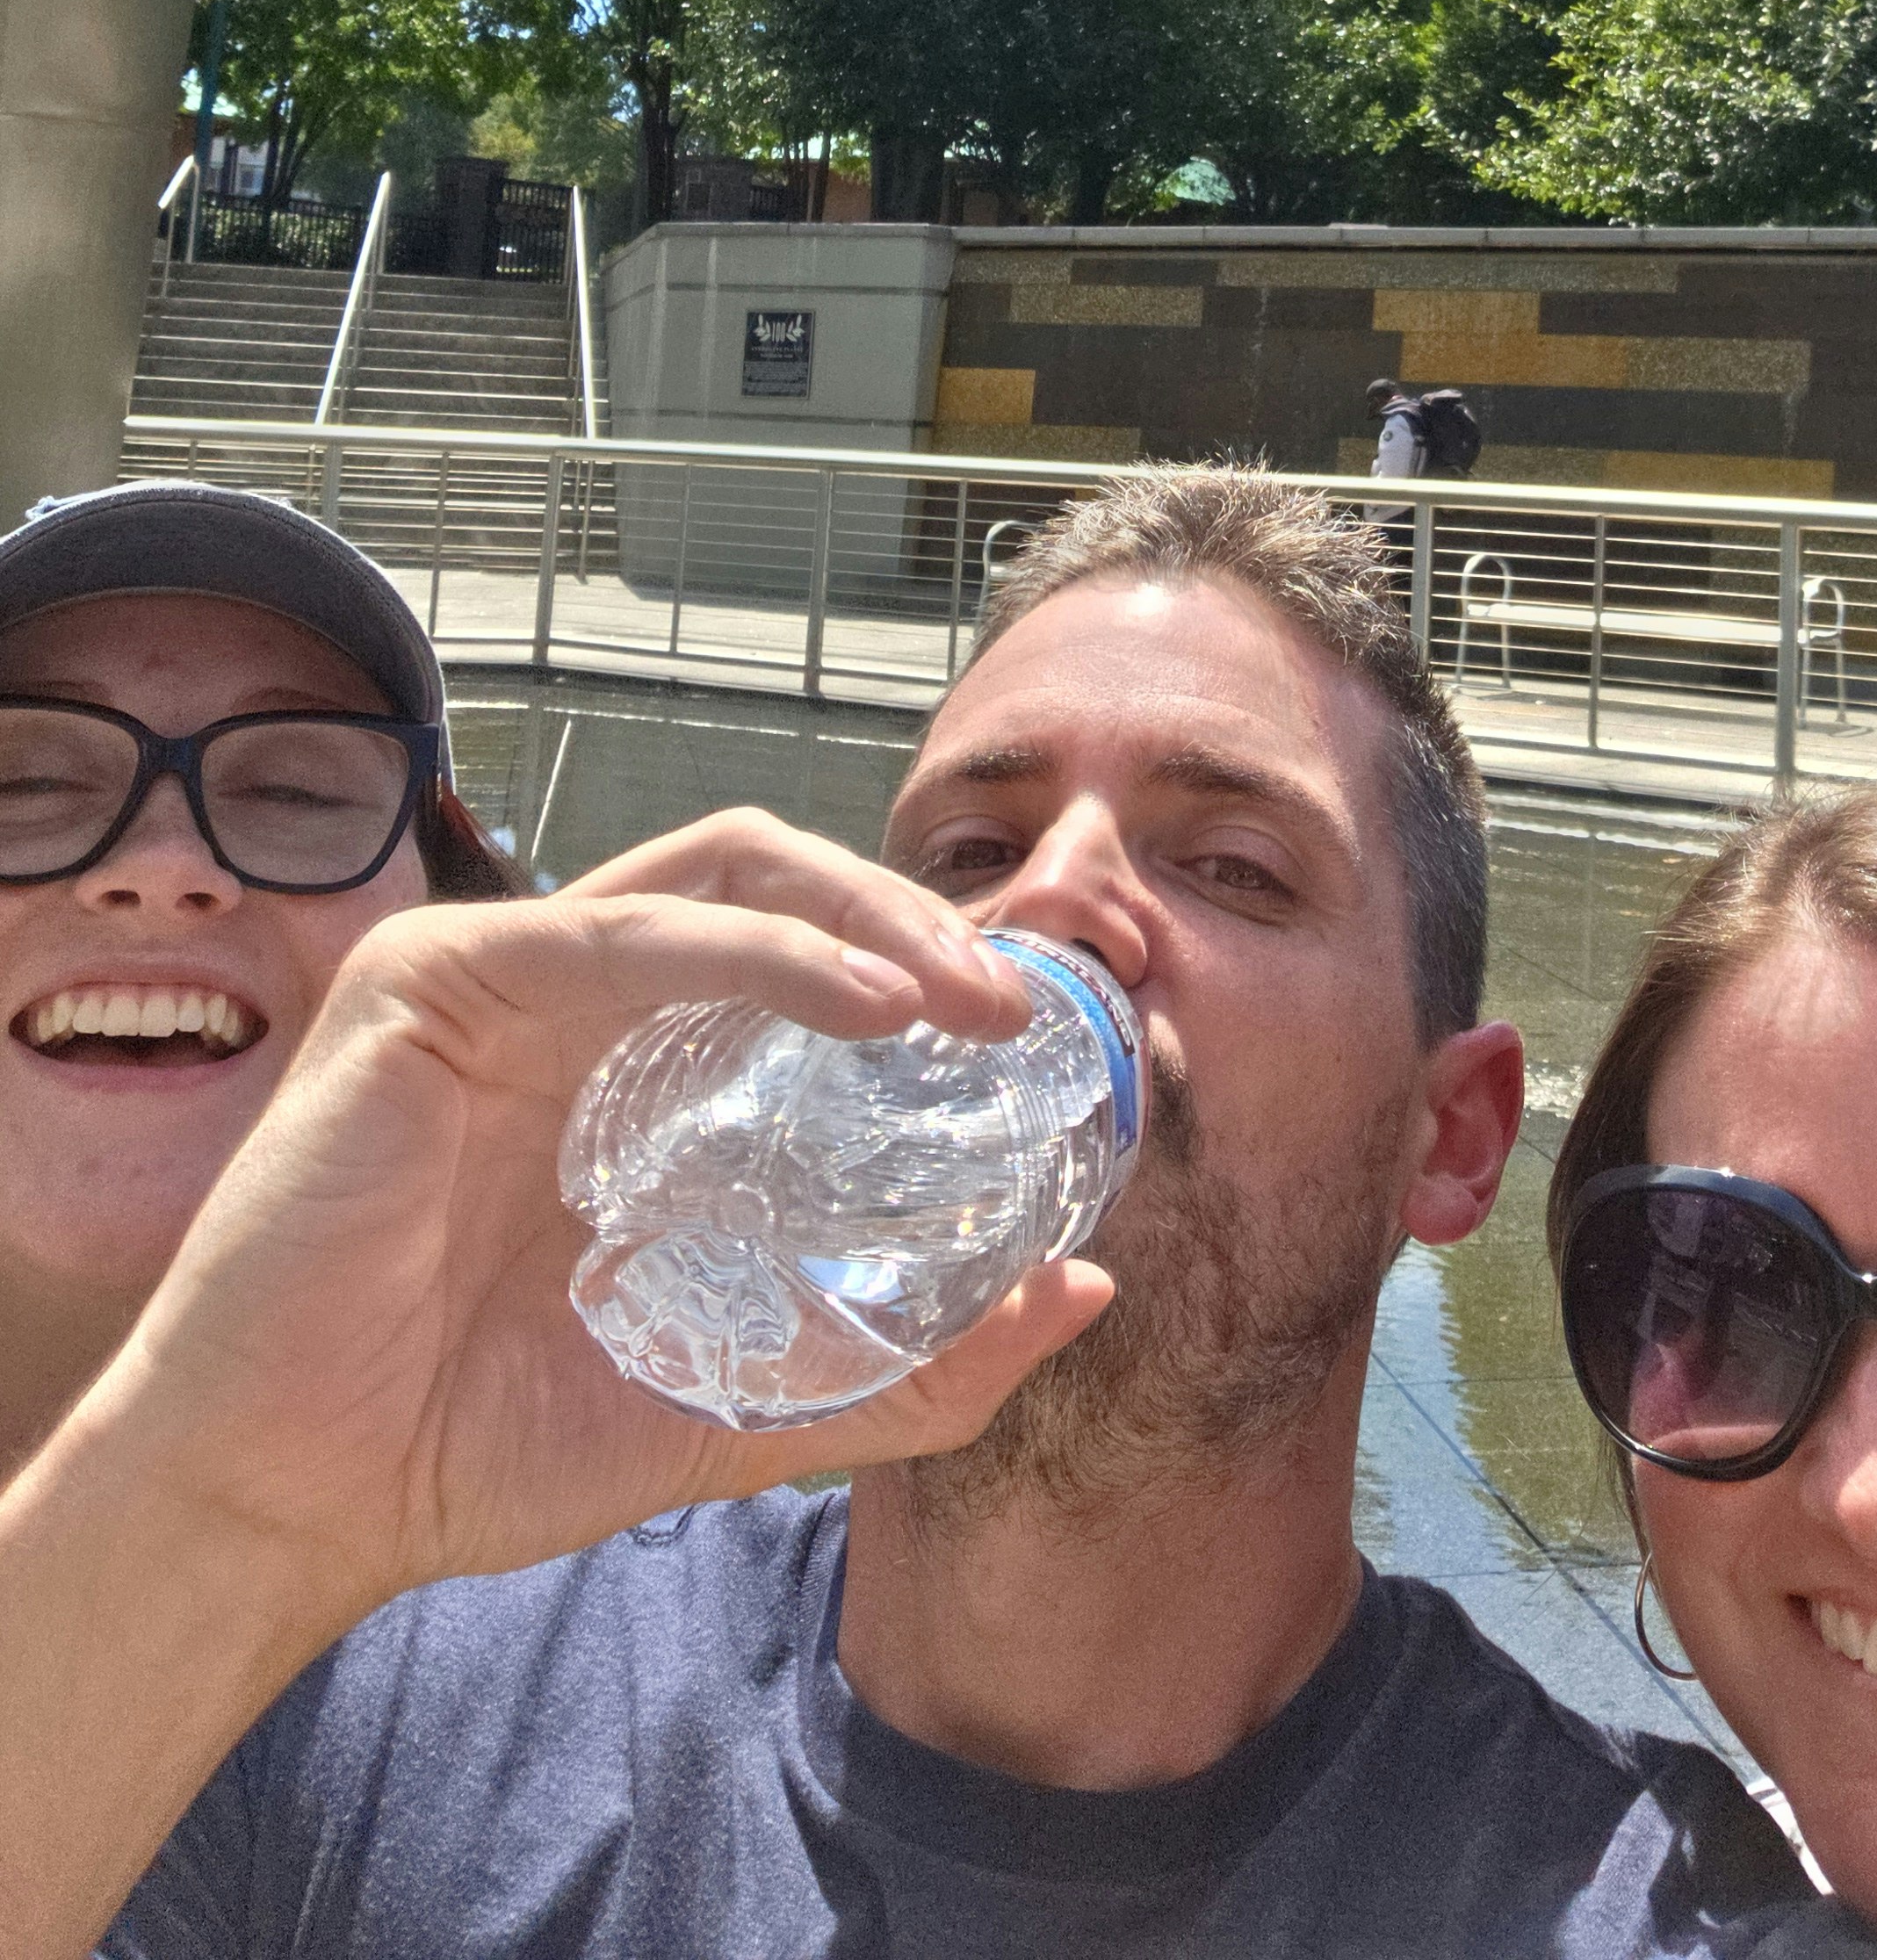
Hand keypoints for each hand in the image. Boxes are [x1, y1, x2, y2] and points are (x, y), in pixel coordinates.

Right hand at [93, 808, 1114, 1632]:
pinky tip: (865, 1006)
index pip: (807, 953)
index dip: (927, 965)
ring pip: (721, 872)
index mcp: (641, 1069)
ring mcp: (507, 972)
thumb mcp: (736, 1405)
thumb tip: (1086, 1295)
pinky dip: (761, 951)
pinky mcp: (438, 979)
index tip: (1039, 1036)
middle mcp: (582, 1000)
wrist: (293, 1502)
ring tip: (964, 996)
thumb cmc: (477, 1445)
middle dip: (915, 923)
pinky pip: (624, 932)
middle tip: (1021, 1007)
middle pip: (779, 882)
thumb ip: (907, 1368)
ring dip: (862, 918)